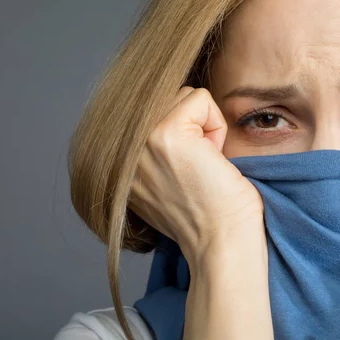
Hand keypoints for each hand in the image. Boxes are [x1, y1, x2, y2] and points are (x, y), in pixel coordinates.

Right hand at [127, 86, 264, 261]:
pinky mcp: (165, 133)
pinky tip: (212, 161)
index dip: (183, 137)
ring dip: (203, 127)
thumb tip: (164, 109)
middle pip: (166, 100)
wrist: (221, 244)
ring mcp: (140, 140)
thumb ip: (150, 150)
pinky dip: (216, 126)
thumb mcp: (160, 181)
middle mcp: (121, 150)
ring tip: (203, 165)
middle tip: (198, 169)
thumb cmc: (206, 216)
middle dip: (192, 128)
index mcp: (117, 162)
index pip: (151, 112)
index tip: (186, 175)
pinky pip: (200, 99)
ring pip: (182, 96)